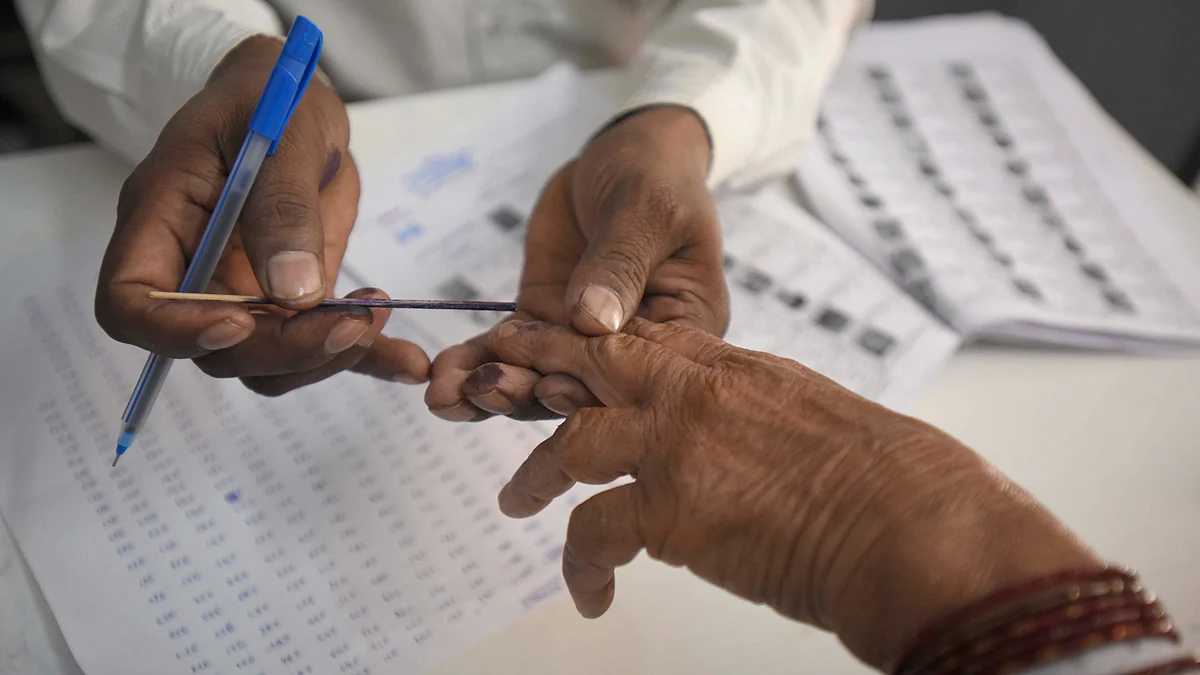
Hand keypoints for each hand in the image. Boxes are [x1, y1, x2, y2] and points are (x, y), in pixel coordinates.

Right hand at [95, 36, 428, 395]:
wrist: (298, 105)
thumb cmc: (270, 100)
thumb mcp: (281, 133)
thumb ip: (282, 208)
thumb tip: (293, 292)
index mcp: (160, 220)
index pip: (131, 303)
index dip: (175, 330)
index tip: (240, 323)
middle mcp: (194, 270)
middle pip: (215, 347)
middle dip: (283, 348)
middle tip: (350, 322)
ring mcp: (244, 291)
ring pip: (267, 363)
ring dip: (325, 355)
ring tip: (377, 313)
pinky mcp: (295, 299)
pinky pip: (321, 346)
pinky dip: (367, 359)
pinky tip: (406, 361)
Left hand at [424, 106, 728, 420]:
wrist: (622, 155)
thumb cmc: (656, 178)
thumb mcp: (647, 212)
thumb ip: (619, 265)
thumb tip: (592, 319)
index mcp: (681, 330)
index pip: (641, 373)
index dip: (595, 387)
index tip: (549, 384)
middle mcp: (633, 348)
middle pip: (582, 387)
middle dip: (528, 395)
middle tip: (482, 390)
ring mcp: (583, 338)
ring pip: (537, 378)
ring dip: (491, 389)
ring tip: (446, 394)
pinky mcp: (543, 320)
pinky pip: (507, 350)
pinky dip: (474, 362)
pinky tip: (442, 376)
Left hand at [483, 318, 1099, 669]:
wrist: (916, 524)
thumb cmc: (889, 478)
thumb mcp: (812, 416)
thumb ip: (755, 413)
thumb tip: (732, 437)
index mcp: (732, 367)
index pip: (639, 340)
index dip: (587, 342)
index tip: (552, 345)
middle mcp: (696, 392)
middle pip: (588, 361)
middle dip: (533, 364)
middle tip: (490, 378)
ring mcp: (679, 446)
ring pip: (571, 442)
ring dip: (534, 473)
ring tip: (514, 501)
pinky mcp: (675, 511)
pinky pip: (594, 534)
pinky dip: (581, 566)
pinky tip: (590, 595)